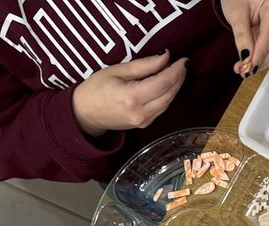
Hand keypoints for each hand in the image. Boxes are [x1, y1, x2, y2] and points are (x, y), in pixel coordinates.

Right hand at [72, 52, 187, 136]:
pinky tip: (168, 85)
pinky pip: (161, 108)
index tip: (184, 60)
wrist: (85, 114)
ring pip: (168, 103)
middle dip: (178, 78)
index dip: (175, 71)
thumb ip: (144, 65)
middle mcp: (141, 112)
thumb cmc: (96, 88)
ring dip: (175, 87)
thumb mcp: (117, 70)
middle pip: (169, 94)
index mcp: (132, 97)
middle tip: (183, 64)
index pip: (162, 83)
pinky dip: (168, 96)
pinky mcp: (144, 125)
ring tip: (178, 72)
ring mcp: (143, 121)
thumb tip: (165, 56)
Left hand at [222, 0, 268, 75]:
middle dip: (260, 60)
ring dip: (262, 60)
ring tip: (245, 68)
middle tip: (244, 71)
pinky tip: (252, 61)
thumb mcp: (236, 13)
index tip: (250, 67)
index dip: (260, 53)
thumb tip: (246, 57)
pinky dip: (264, 56)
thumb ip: (242, 36)